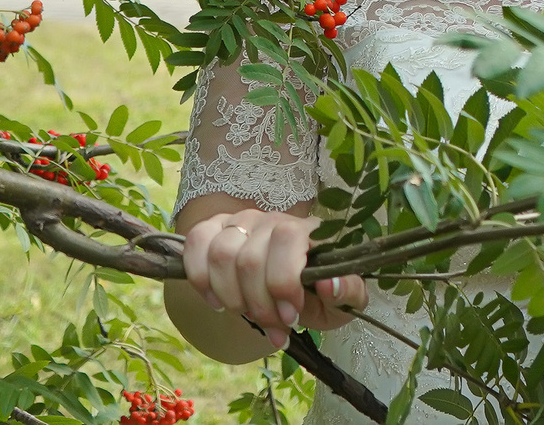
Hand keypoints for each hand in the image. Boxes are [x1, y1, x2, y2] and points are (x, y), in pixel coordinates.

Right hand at [180, 207, 369, 350]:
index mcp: (307, 231)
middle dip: (257, 304)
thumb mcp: (342, 301)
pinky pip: (195, 242)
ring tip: (247, 314)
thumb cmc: (317, 294)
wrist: (291, 290)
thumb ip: (348, 292)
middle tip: (270, 324)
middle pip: (249, 259)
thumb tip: (329, 283)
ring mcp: (240, 222)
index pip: (286, 239)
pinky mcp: (214, 229)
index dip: (282, 283)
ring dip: (230, 296)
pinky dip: (200, 278)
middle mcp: (271, 219)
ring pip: (220, 254)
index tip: (290, 316)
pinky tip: (217, 302)